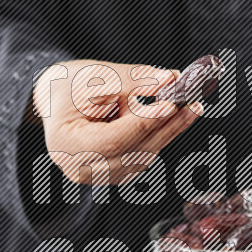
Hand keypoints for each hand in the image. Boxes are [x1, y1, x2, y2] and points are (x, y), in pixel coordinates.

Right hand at [33, 60, 201, 184]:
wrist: (58, 101)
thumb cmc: (70, 86)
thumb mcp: (96, 75)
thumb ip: (133, 80)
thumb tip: (169, 80)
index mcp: (66, 146)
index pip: (113, 139)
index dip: (144, 123)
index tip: (171, 104)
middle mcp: (80, 168)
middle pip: (133, 152)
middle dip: (167, 127)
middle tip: (193, 106)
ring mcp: (98, 176)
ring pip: (143, 156)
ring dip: (167, 131)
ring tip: (186, 106)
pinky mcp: (114, 174)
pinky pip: (143, 157)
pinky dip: (158, 137)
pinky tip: (170, 118)